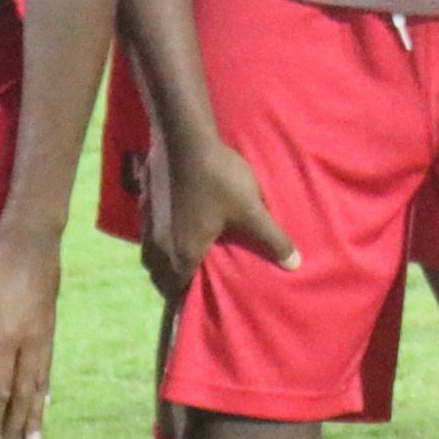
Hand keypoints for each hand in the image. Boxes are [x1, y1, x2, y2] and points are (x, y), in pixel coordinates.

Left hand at [0, 224, 62, 438]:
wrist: (34, 239)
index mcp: (6, 337)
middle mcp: (29, 343)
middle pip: (22, 395)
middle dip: (17, 427)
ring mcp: (44, 337)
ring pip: (39, 385)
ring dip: (35, 415)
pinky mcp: (50, 328)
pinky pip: (47, 368)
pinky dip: (45, 390)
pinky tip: (45, 402)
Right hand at [146, 127, 291, 300]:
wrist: (184, 139)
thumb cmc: (219, 180)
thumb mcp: (251, 211)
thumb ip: (272, 240)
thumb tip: (295, 264)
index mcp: (181, 254)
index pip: (174, 290)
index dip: (184, 297)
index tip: (196, 299)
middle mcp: (158, 245)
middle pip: (158, 275)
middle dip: (171, 281)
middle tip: (191, 278)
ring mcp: (147, 223)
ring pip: (149, 254)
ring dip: (162, 259)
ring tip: (182, 254)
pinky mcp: (143, 202)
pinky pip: (147, 231)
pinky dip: (157, 236)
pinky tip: (173, 223)